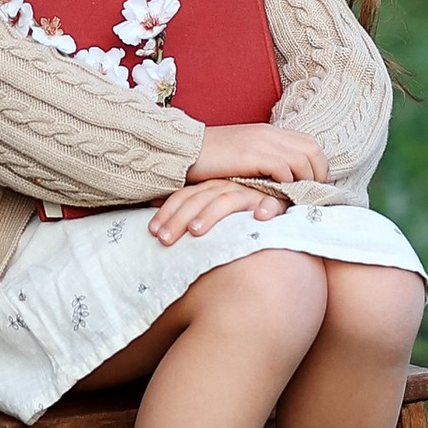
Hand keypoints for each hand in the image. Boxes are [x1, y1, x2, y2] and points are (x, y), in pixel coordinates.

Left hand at [149, 176, 291, 244]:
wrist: (272, 205)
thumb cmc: (237, 215)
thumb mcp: (210, 212)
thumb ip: (189, 215)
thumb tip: (155, 217)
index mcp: (210, 189)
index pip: (185, 196)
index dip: (168, 212)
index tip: (152, 231)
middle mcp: (227, 187)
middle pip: (200, 200)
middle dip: (180, 219)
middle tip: (165, 239)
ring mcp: (250, 193)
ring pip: (227, 201)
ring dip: (211, 214)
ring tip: (196, 231)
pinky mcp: (275, 201)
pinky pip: (271, 203)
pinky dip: (266, 207)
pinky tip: (259, 217)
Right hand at [186, 122, 326, 189]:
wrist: (186, 151)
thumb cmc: (212, 160)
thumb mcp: (244, 156)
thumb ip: (264, 162)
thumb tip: (284, 181)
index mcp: (269, 132)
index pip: (309, 143)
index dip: (318, 165)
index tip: (313, 185)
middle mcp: (269, 133)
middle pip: (312, 149)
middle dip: (318, 174)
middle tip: (311, 195)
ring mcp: (262, 142)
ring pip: (302, 159)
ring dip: (304, 181)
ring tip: (298, 198)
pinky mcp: (252, 155)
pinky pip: (283, 168)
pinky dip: (287, 184)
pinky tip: (280, 195)